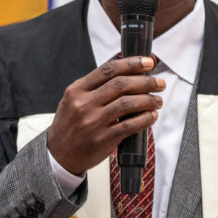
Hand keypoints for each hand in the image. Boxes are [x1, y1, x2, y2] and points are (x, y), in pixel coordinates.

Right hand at [47, 56, 163, 175]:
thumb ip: (95, 87)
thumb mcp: (73, 100)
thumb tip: (126, 72)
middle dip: (146, 81)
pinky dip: (145, 119)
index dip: (131, 63)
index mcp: (76, 90)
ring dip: (148, 100)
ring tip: (157, 100)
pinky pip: (130, 126)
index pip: (108, 70)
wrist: (58, 155)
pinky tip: (151, 116)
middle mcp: (84, 104)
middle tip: (159, 83)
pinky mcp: (102, 139)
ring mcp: (93, 122)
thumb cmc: (69, 125)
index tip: (147, 62)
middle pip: (121, 84)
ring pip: (128, 104)